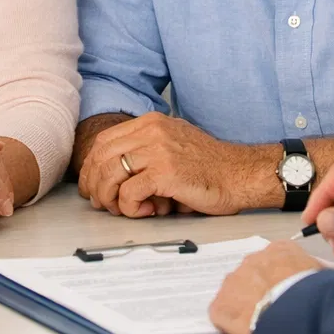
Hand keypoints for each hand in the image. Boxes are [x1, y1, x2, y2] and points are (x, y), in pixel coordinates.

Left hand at [78, 112, 277, 216]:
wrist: (241, 174)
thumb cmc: (209, 167)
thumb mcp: (173, 145)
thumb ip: (145, 150)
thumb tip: (110, 175)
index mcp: (151, 122)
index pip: (104, 141)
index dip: (92, 167)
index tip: (93, 186)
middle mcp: (152, 131)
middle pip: (101, 157)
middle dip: (95, 185)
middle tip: (103, 204)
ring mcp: (158, 150)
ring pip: (109, 174)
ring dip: (110, 198)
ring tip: (124, 210)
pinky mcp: (165, 172)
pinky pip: (128, 193)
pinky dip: (130, 208)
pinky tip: (148, 211)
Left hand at [208, 242, 321, 333]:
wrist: (298, 312)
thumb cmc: (316, 294)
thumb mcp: (324, 275)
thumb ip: (315, 273)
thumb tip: (322, 282)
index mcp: (279, 250)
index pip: (276, 260)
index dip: (280, 279)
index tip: (285, 291)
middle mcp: (252, 260)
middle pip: (253, 276)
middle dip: (260, 291)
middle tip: (275, 310)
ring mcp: (233, 282)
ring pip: (235, 294)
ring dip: (245, 306)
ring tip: (261, 323)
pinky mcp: (221, 306)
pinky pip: (222, 315)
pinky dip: (230, 324)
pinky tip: (245, 333)